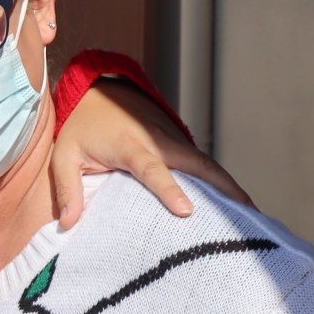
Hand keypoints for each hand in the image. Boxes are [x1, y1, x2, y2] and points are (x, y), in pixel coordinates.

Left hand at [50, 79, 250, 228]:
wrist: (97, 89)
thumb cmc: (80, 127)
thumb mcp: (63, 155)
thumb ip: (66, 188)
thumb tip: (68, 223)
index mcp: (129, 144)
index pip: (153, 169)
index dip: (169, 189)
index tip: (187, 211)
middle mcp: (157, 139)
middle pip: (196, 163)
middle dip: (222, 186)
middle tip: (245, 211)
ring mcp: (171, 138)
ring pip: (205, 163)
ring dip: (228, 184)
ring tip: (250, 211)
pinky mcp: (177, 141)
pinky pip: (200, 163)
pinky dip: (218, 179)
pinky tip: (232, 200)